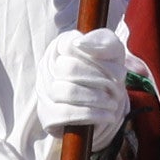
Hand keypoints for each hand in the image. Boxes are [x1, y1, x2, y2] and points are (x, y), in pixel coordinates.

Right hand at [17, 24, 129, 156]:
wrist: (107, 106)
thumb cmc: (109, 74)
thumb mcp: (115, 54)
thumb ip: (104, 42)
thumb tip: (79, 44)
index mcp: (60, 46)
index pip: (69, 44)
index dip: (95, 57)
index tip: (115, 69)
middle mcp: (46, 67)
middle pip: (70, 68)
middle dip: (100, 80)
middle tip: (116, 88)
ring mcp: (44, 92)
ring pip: (68, 91)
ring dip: (97, 99)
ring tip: (112, 103)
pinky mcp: (47, 116)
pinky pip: (66, 114)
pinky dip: (91, 115)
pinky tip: (107, 115)